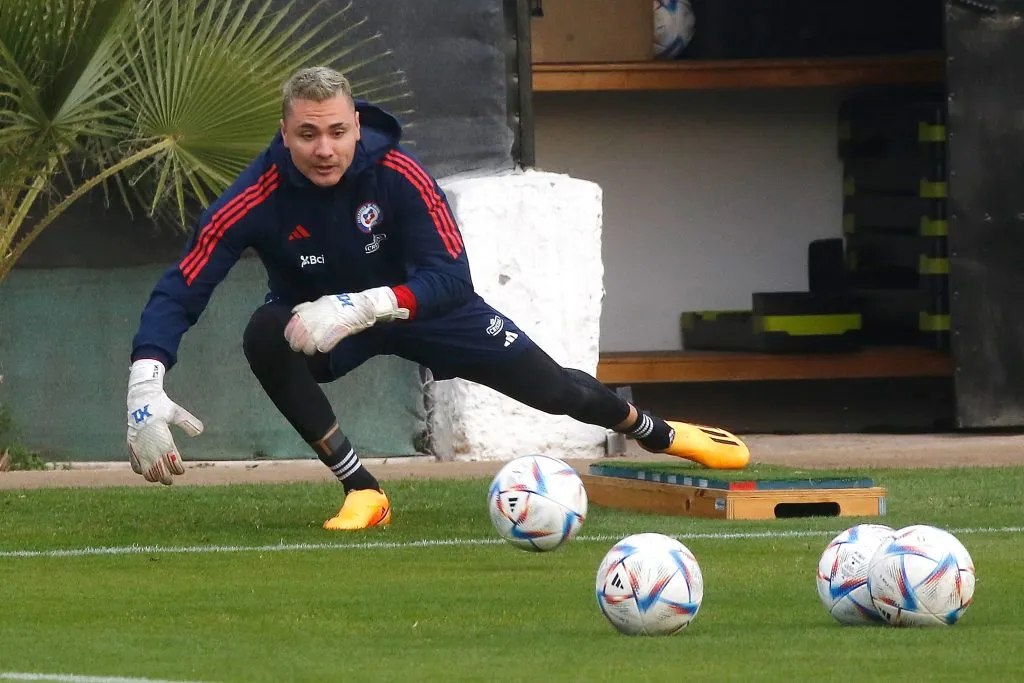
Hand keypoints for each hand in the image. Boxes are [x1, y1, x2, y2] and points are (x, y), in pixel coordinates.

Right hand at [126, 359, 203, 484]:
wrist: (141, 399)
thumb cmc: (161, 406)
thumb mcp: (176, 413)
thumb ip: (188, 423)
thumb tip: (200, 432)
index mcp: (162, 438)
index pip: (171, 460)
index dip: (177, 468)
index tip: (181, 471)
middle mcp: (150, 445)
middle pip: (158, 470)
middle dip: (165, 477)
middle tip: (170, 480)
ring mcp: (139, 446)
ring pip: (145, 470)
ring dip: (153, 476)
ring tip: (160, 478)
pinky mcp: (132, 446)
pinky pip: (134, 463)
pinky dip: (140, 470)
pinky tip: (146, 471)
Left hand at [284, 286, 408, 354]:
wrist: (365, 305)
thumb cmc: (343, 305)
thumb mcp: (324, 302)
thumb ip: (309, 308)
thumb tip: (294, 312)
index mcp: (315, 306)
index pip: (296, 320)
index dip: (291, 332)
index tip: (289, 339)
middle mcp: (320, 312)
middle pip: (302, 330)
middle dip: (299, 342)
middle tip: (298, 349)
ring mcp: (331, 320)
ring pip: (313, 337)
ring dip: (310, 347)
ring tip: (309, 352)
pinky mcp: (341, 327)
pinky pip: (328, 340)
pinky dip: (324, 346)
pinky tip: (323, 350)